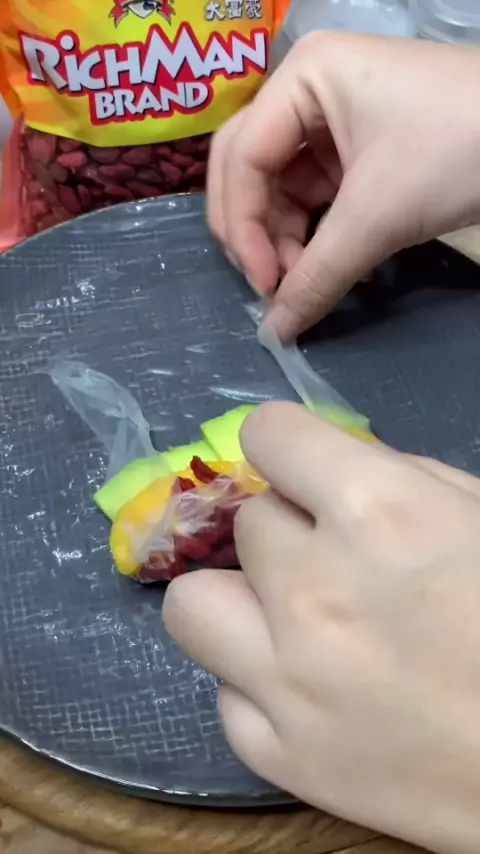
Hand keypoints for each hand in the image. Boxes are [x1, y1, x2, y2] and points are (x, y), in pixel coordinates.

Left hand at [164, 403, 479, 853]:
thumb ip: (401, 478)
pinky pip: (227, 696)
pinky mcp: (279, 756)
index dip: (289, 447)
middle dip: (290, 532)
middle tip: (334, 564)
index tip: (302, 470)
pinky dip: (261, 688)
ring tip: (285, 621)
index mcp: (376, 510)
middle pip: (248, 522)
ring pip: (193, 603)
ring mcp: (286, 679)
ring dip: (238, 600)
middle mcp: (312, 586)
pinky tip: (312, 696)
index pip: (269, 433)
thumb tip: (330, 468)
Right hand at [207, 34, 479, 339]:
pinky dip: (314, 236)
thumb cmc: (454, 152)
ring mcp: (332, 120)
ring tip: (304, 284)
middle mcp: (307, 92)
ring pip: (280, 189)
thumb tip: (275, 334)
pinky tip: (327, 268)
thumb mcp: (377, 216)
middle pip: (250, 169)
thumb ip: (317, 276)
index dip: (242, 226)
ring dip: (285, 241)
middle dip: (254, 232)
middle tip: (269, 285)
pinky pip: (314, 197)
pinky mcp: (357, 150)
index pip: (242, 157)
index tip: (263, 285)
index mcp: (302, 78)